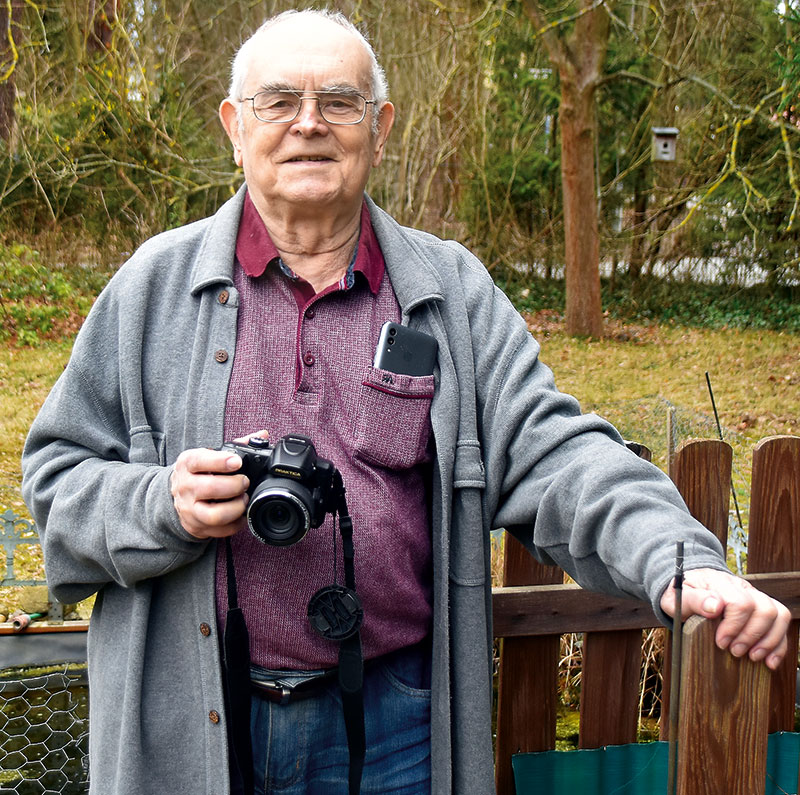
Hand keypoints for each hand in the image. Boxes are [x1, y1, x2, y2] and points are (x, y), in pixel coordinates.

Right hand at [170, 446, 248, 539]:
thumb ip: (235, 445)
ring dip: (236, 507)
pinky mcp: (196, 527)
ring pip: (214, 514)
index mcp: (187, 464)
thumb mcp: (208, 455)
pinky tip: (242, 514)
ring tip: (243, 499)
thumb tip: (262, 434)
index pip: (199, 461)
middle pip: (210, 488)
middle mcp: (185, 487)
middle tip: (245, 482)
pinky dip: (236, 524)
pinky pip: (219, 531)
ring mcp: (189, 510)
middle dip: (234, 485)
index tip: (237, 462)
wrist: (176, 496)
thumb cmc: (199, 472)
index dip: (220, 461)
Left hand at [660, 568, 790, 670]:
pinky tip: (769, 660)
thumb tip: (714, 606)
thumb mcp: (677, 597)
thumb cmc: (682, 594)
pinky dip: (779, 644)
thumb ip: (693, 600)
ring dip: (768, 640)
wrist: (687, 587)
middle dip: (751, 636)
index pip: (740, 602)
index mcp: (720, 582)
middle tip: (734, 651)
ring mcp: (754, 597)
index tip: (721, 642)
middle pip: (764, 608)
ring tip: (752, 656)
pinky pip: (781, 623)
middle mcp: (741, 587)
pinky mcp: (761, 609)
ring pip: (778, 614)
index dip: (734, 626)